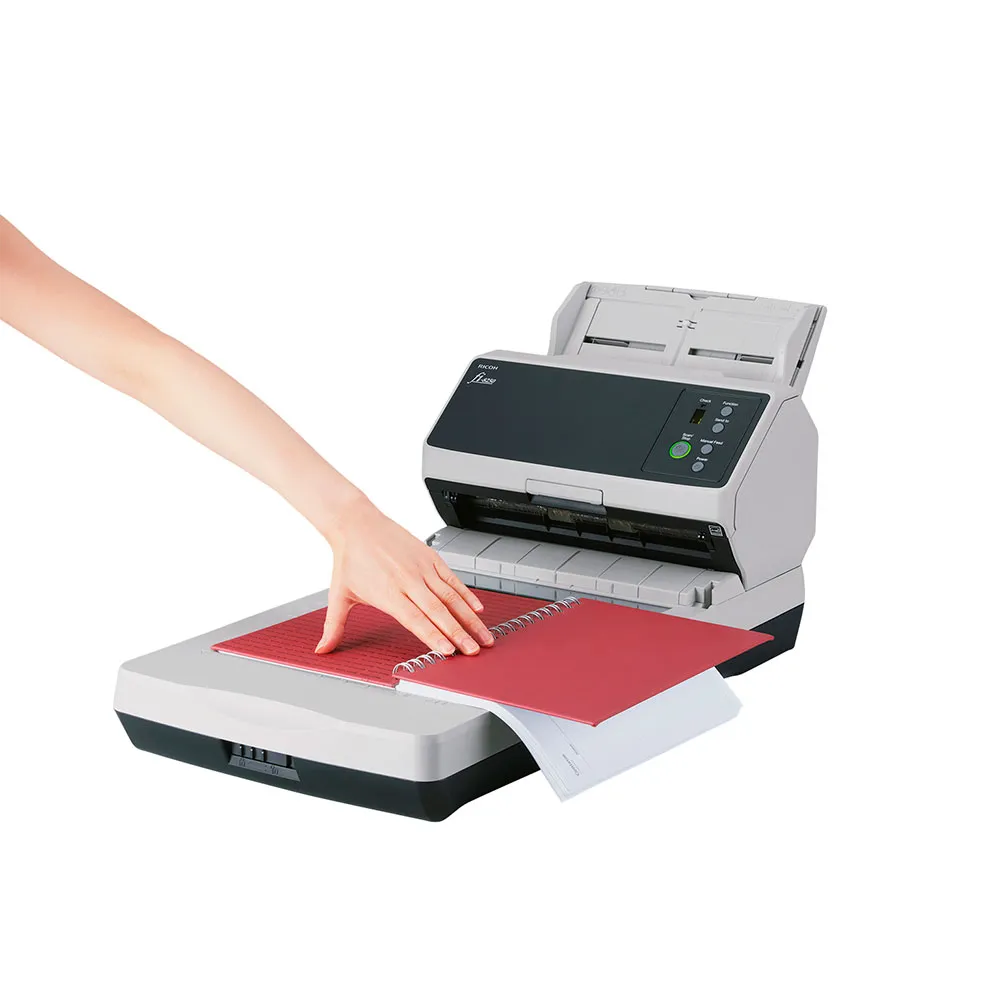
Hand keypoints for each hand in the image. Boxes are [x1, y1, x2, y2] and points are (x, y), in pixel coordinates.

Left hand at [315, 496, 494, 655]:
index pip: (415, 620)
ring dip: (470, 618)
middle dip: (459, 633)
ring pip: (452, 597)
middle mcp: (408, 581)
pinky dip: (467, 595)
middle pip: (439, 612)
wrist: (356, 524)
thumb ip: (334, 627)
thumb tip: (322, 649)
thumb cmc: (350, 558)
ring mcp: (422, 568)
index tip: (448, 651)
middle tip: (474, 651)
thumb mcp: (339, 595)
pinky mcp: (430, 557)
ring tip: (484, 635)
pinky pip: (453, 579)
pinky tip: (478, 609)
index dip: (433, 636)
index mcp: (388, 593)